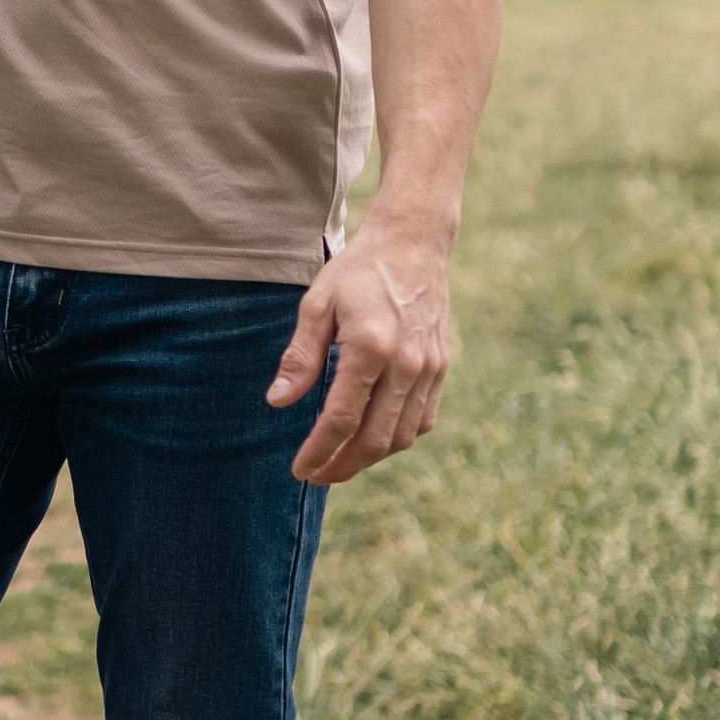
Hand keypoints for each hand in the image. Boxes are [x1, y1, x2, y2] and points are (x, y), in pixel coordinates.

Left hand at [268, 220, 452, 484]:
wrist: (413, 244)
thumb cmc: (358, 271)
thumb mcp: (317, 304)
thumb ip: (300, 356)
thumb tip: (278, 402)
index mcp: (369, 347)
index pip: (342, 418)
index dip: (319, 450)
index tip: (299, 468)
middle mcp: (405, 364)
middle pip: (375, 439)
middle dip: (343, 466)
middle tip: (317, 475)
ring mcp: (428, 368)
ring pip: (402, 436)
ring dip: (370, 458)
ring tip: (340, 461)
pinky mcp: (441, 368)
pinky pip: (423, 420)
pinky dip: (398, 438)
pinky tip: (373, 439)